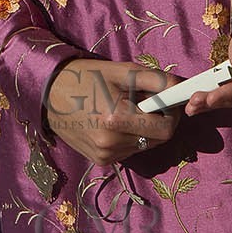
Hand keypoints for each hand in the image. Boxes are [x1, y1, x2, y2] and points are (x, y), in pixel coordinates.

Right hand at [44, 58, 178, 166]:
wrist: (48, 93)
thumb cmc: (86, 76)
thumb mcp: (122, 71)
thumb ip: (156, 80)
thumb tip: (183, 88)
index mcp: (116, 118)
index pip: (166, 129)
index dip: (172, 114)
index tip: (168, 101)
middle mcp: (110, 142)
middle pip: (158, 140)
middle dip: (159, 121)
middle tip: (147, 102)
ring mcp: (104, 155)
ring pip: (144, 146)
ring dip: (144, 130)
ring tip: (126, 110)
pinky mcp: (100, 161)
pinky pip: (129, 151)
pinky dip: (130, 137)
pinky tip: (114, 122)